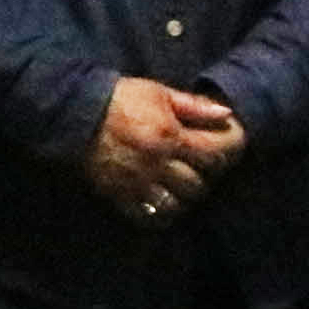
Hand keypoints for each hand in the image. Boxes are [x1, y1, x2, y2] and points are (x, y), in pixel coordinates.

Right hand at [81, 76, 247, 226]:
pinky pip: (149, 215)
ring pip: (177, 203)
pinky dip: (162, 212)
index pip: (214, 153)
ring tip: (184, 184)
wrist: (77, 114)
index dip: (230, 150)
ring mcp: (138, 182)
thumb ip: (194, 105)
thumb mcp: (159, 93)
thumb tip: (227, 113)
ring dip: (186, 196)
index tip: (231, 144)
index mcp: (169, 135)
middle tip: (204, 165)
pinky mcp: (120, 195)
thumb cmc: (121, 99)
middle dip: (207, 175)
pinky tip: (165, 200)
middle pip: (199, 183)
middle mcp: (157, 162)